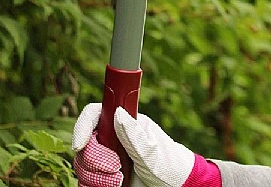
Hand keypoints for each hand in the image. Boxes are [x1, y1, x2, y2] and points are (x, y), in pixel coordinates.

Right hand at [72, 103, 220, 186]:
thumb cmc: (169, 165)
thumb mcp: (152, 152)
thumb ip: (134, 135)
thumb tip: (118, 112)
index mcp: (125, 123)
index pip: (95, 114)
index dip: (82, 126)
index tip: (80, 145)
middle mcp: (112, 138)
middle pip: (85, 144)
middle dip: (95, 160)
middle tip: (116, 169)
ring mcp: (106, 158)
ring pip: (82, 165)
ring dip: (95, 177)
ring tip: (119, 181)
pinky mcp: (102, 178)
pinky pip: (84, 182)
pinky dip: (93, 186)